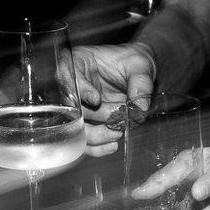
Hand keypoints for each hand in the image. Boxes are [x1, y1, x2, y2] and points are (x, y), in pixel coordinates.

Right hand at [70, 43, 156, 157]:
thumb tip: (140, 107)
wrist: (138, 74)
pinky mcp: (87, 125)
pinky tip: (112, 145)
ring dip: (96, 134)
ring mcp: (79, 108)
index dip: (81, 90)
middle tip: (118, 116)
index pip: (68, 76)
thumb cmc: (133, 63)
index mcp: (77, 62)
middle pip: (73, 106)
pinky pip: (85, 141)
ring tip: (117, 132)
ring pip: (77, 127)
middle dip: (96, 115)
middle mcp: (73, 87)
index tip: (96, 99)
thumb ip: (140, 83)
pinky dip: (97, 147)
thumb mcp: (140, 65)